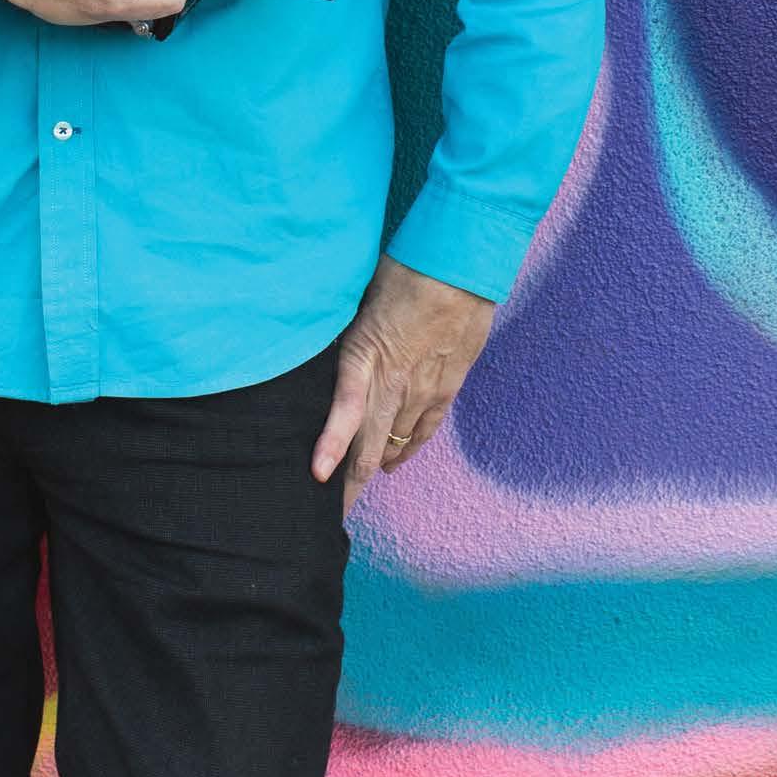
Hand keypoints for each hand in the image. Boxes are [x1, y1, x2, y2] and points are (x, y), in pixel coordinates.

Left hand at [311, 253, 496, 514]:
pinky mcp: (448, 384)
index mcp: (364, 358)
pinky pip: (426, 426)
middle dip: (351, 480)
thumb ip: (342, 330)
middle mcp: (394, 382)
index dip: (332, 449)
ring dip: (378, 463)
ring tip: (357, 487)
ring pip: (397, 440)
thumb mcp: (358, 298)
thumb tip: (316, 339)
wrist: (460, 266)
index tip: (317, 477)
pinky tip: (396, 463)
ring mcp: (424, 387)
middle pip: (370, 443)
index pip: (345, 417)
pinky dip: (410, 447)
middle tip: (335, 510)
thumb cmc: (404, 270)